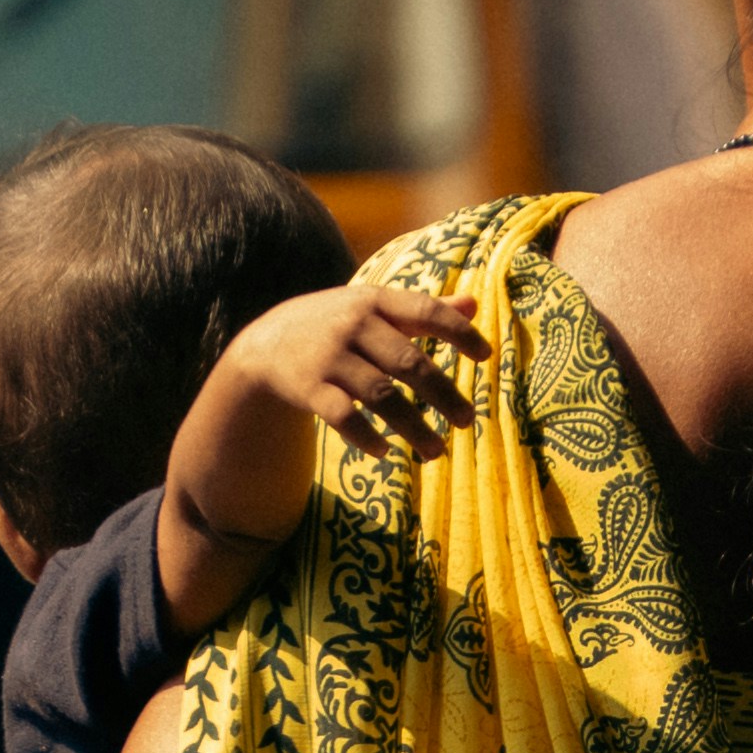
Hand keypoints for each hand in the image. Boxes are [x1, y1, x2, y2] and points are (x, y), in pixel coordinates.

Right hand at [212, 277, 484, 470]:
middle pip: (408, 363)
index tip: (486, 356)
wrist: (267, 344)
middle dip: (443, 394)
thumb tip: (474, 304)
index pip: (425, 311)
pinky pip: (344, 417)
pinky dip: (366, 437)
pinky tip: (384, 451)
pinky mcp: (308, 388)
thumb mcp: (373, 308)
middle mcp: (352, 325)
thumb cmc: (336, 326)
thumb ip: (422, 309)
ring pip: (381, 397)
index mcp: (374, 301)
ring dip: (413, 427)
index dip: (459, 332)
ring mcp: (328, 357)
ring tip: (437, 451)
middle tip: (469, 421)